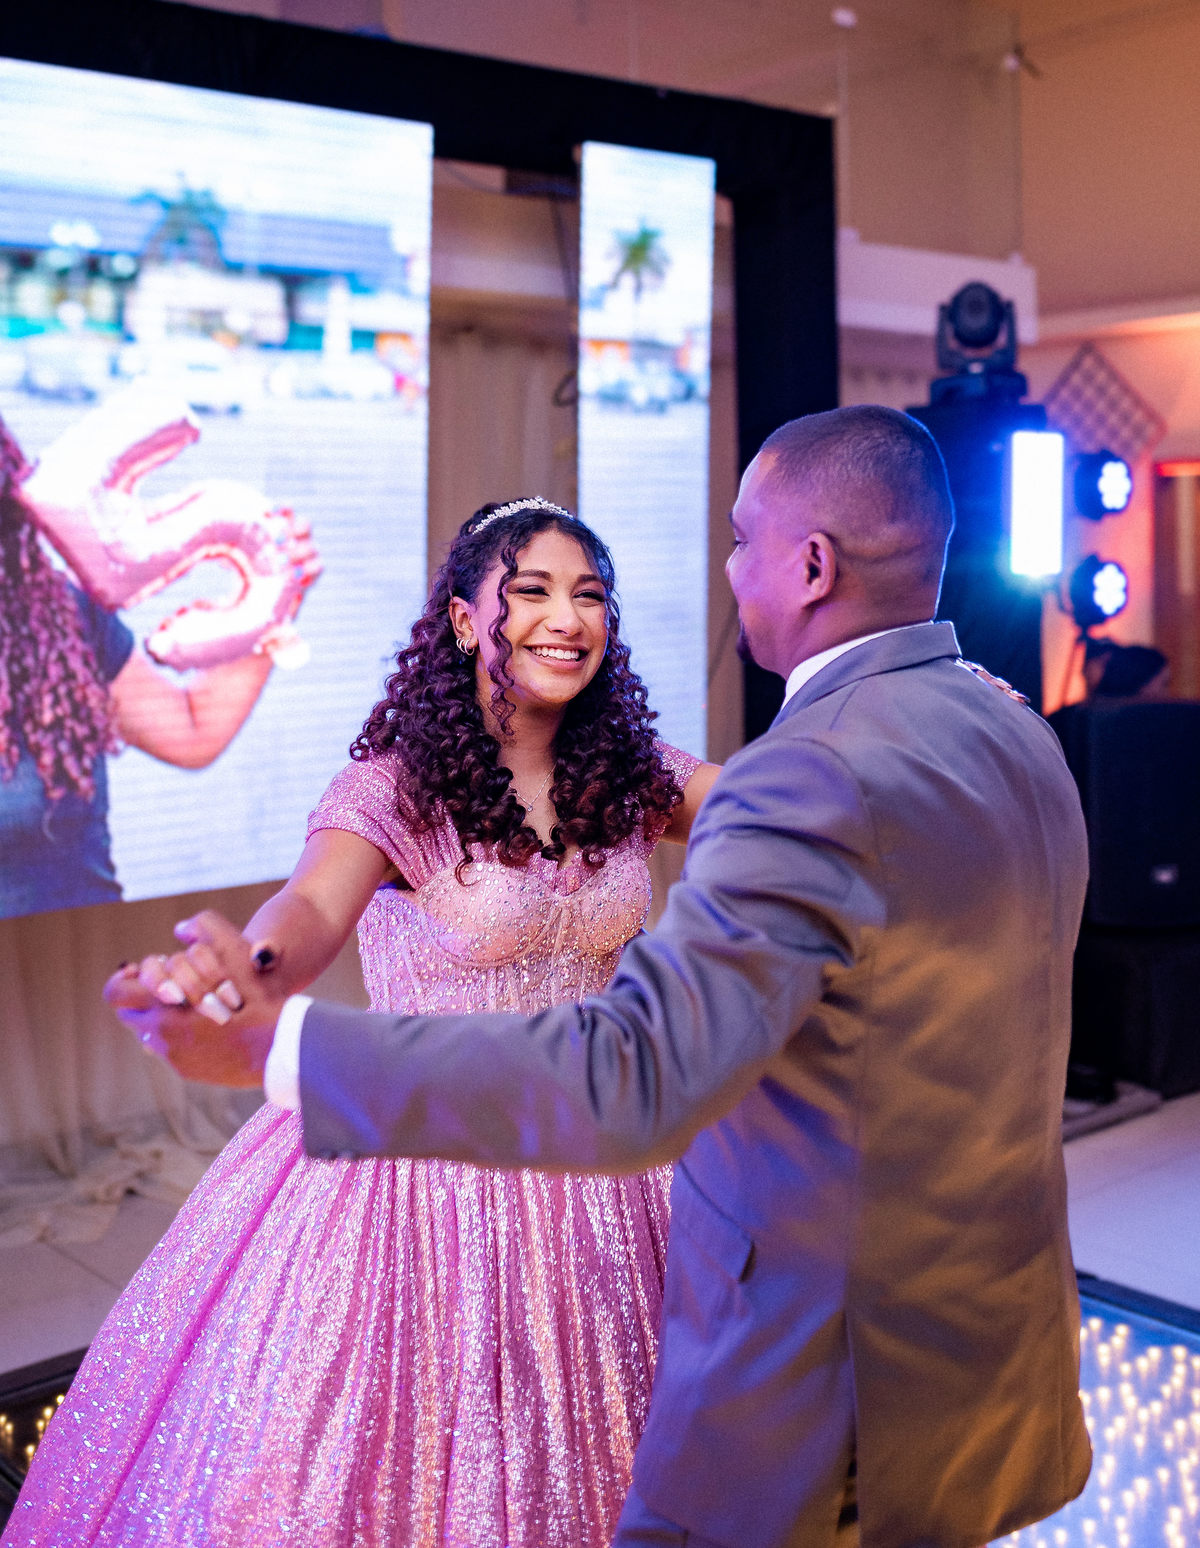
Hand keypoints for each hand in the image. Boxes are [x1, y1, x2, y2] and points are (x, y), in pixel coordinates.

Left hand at [103, 911, 287, 1086]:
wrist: (281, 1047)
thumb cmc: (258, 999)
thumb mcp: (235, 954)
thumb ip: (206, 929)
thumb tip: (180, 927)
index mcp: (163, 1007)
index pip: (117, 993)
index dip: (123, 980)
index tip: (139, 973)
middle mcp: (160, 1036)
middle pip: (131, 1014)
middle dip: (147, 998)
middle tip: (171, 988)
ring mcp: (174, 1058)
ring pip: (151, 1034)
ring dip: (164, 1018)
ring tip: (194, 1008)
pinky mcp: (187, 1072)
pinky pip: (172, 1051)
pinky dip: (182, 1038)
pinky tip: (208, 1028)